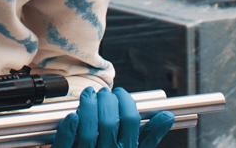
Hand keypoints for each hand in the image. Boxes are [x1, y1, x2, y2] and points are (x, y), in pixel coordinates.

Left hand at [50, 87, 175, 147]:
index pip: (131, 120)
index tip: (120, 93)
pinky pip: (67, 142)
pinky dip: (69, 127)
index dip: (125, 101)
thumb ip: (151, 136)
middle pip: (109, 122)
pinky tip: (73, 115)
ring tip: (88, 95)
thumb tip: (168, 116)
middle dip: (106, 101)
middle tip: (104, 93)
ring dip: (87, 107)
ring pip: (88, 130)